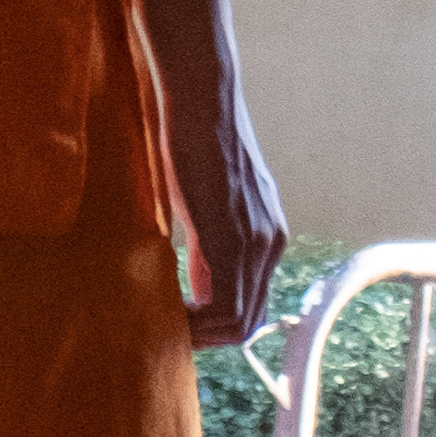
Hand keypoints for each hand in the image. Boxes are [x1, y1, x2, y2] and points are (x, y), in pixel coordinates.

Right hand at [174, 95, 286, 352]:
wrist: (199, 99)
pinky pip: (226, 304)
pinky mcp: (235, 236)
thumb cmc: (191, 142)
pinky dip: (197, 321)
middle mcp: (272, 243)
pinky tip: (168, 313)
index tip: (175, 323)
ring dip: (200, 333)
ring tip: (163, 325)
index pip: (249, 305)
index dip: (214, 326)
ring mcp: (259, 241)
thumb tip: (193, 289)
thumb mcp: (203, 204)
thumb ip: (206, 246)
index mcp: (266, 235)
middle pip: (248, 321)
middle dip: (208, 337)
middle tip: (166, 333)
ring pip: (239, 319)